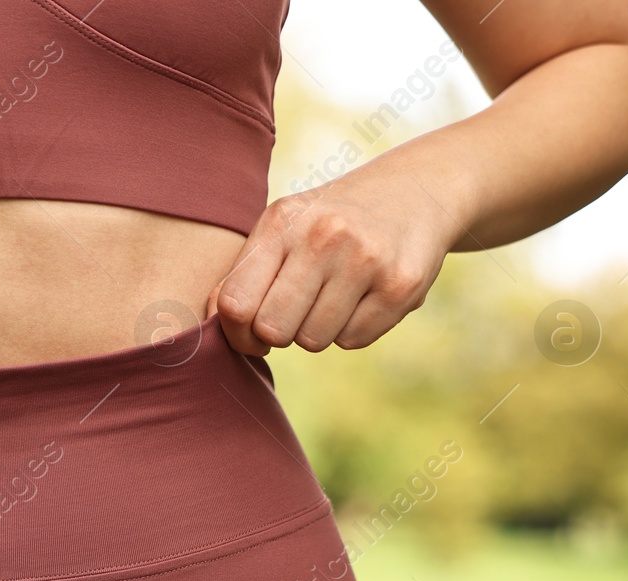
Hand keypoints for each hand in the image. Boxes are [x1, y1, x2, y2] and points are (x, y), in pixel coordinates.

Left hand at [206, 168, 460, 356]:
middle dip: (279, 334)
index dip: (237, 333)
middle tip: (295, 313)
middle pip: (273, 330)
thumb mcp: (283, 228)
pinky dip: (353, 329)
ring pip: (313, 341)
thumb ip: (244, 274)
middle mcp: (322, 236)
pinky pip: (352, 340)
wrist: (416, 192)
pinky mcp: (401, 285)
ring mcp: (365, 259)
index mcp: (282, 222)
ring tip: (334, 295)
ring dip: (317, 331)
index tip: (250, 332)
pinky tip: (365, 295)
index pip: (235, 304)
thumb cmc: (329, 222)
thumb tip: (211, 321)